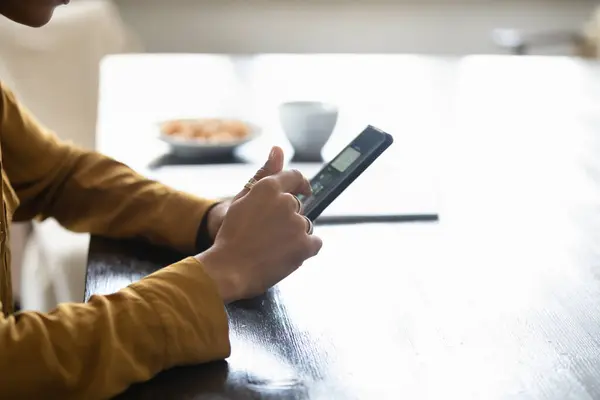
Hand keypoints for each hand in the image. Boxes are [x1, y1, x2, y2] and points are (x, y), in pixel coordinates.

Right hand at [196, 147, 320, 302]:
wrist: (229, 269)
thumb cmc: (231, 236)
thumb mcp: (242, 200)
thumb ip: (264, 174)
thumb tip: (277, 149)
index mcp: (269, 188)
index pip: (294, 177)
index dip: (301, 184)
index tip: (304, 190)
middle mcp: (286, 202)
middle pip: (297, 207)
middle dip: (287, 219)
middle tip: (267, 235)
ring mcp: (297, 223)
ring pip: (304, 226)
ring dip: (294, 235)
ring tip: (272, 248)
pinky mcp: (305, 244)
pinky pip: (314, 243)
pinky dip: (304, 250)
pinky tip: (285, 256)